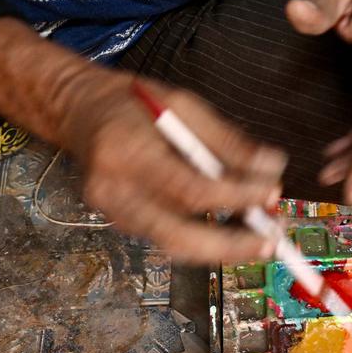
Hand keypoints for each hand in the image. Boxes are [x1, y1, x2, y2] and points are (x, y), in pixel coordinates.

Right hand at [56, 70, 286, 263]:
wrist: (78, 110)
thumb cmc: (134, 103)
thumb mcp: (183, 105)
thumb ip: (227, 140)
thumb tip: (272, 166)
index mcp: (127, 152)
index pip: (189, 188)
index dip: (236, 196)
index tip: (273, 191)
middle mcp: (114, 191)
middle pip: (178, 236)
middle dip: (231, 246)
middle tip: (272, 242)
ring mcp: (113, 213)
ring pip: (174, 246)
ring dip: (223, 249)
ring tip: (262, 241)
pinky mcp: (119, 223)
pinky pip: (167, 239)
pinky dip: (204, 241)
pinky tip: (234, 232)